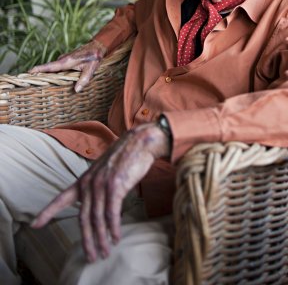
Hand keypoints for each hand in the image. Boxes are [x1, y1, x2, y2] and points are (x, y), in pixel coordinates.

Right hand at [29, 39, 106, 91]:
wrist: (97, 46)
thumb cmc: (94, 57)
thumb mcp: (91, 69)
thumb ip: (84, 79)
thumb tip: (76, 90)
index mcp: (66, 62)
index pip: (50, 66)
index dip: (39, 69)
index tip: (28, 72)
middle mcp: (63, 60)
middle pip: (48, 68)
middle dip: (38, 73)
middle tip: (28, 81)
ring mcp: (64, 59)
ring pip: (53, 68)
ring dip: (45, 73)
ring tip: (36, 82)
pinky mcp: (66, 61)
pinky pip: (57, 67)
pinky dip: (53, 72)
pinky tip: (51, 79)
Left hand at [31, 123, 170, 261]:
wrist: (139, 142)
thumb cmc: (125, 158)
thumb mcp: (104, 171)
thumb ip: (97, 187)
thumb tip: (100, 207)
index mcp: (84, 179)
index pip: (61, 198)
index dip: (47, 212)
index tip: (35, 225)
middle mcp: (89, 183)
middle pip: (83, 219)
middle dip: (87, 241)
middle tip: (91, 257)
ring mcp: (101, 185)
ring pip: (97, 219)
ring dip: (102, 239)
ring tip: (105, 251)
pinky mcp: (115, 186)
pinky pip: (111, 213)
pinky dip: (113, 228)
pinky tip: (116, 237)